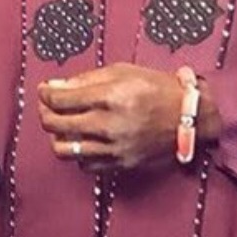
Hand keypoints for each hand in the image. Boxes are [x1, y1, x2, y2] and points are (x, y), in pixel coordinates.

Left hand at [37, 62, 181, 170]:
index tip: (45, 90)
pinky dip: (78, 153)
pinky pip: (84, 165)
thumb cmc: (157, 90)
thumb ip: (85, 79)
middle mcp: (111, 125)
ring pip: (64, 150)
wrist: (191, 117)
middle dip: (45, 113)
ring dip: (57, 137)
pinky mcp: (121, 164)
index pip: (59, 100)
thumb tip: (54, 86)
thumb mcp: (122, 72)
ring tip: (64, 127)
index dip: (45, 93)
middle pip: (55, 125)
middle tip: (48, 107)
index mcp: (111, 97)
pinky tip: (84, 140)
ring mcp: (115, 148)